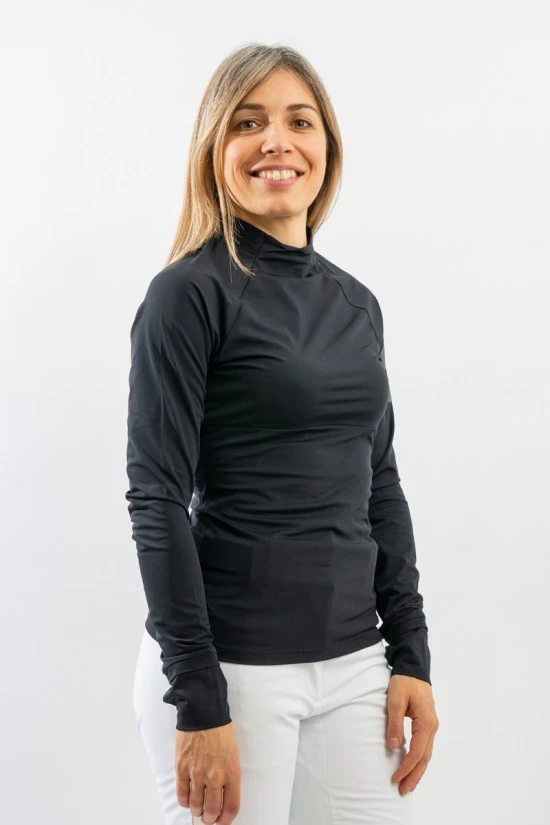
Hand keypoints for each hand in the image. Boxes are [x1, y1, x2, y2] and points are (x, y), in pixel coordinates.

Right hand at [175, 722, 240, 823]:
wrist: (203, 713)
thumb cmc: (220, 731)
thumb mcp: (233, 753)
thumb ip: (230, 775)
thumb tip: (225, 794)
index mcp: (231, 772)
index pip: (231, 806)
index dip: (226, 819)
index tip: (223, 821)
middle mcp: (214, 776)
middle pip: (212, 810)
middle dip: (210, 818)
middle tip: (209, 818)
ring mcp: (197, 773)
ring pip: (196, 805)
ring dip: (197, 811)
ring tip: (198, 810)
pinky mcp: (182, 768)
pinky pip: (182, 793)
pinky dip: (184, 801)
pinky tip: (187, 800)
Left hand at [385, 674, 438, 795]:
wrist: (413, 668)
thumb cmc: (405, 682)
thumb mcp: (395, 700)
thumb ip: (394, 723)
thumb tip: (394, 746)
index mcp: (426, 722)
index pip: (417, 751)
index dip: (406, 767)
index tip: (395, 778)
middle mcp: (432, 727)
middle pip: (425, 758)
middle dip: (414, 775)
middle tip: (403, 791)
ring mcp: (431, 726)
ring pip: (426, 754)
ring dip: (417, 770)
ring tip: (407, 785)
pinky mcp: (427, 724)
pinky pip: (424, 746)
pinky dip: (418, 759)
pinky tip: (411, 766)